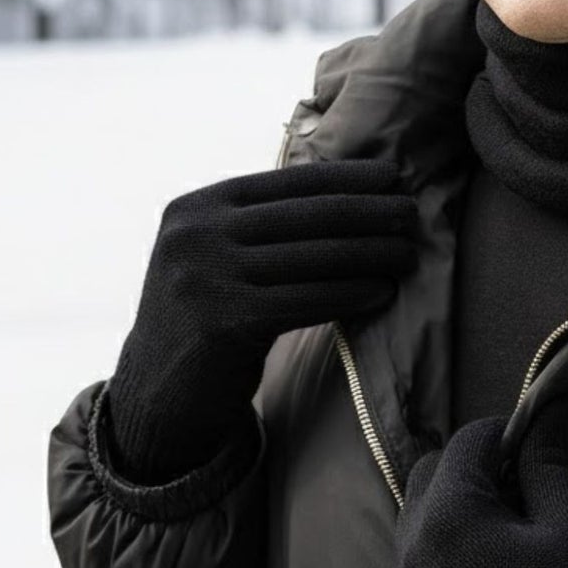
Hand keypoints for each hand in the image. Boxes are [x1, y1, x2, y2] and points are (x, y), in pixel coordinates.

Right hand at [106, 158, 418, 481]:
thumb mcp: (216, 254)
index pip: (287, 181)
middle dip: (369, 212)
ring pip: (314, 257)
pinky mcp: (226, 322)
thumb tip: (351, 188)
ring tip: (407, 253)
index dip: (346, 177)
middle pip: (307, 215)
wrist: (155, 391)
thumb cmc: (207, 315)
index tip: (393, 176)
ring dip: (372, 253)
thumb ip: (261, 222)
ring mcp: (207, 278)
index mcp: (197, 207)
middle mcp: (197, 235)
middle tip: (412, 213)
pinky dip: (352, 293)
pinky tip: (382, 290)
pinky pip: (308, 300)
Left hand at [393, 416, 567, 567]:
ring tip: (511, 517)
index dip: (509, 432)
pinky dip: (448, 532)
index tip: (543, 442)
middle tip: (526, 479)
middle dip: (475, 462)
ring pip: (421, 507)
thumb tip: (558, 406)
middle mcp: (413, 542)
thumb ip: (552, 461)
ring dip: (458, 497)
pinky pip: (420, 546)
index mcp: (448, 514)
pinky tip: (495, 552)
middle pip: (434, 469)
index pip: (469, 440)